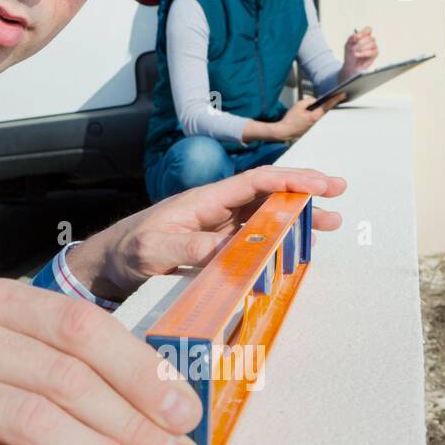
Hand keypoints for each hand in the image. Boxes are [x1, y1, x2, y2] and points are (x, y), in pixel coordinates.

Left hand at [70, 165, 346, 296]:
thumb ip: (191, 248)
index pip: (254, 182)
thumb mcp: (155, 250)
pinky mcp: (214, 247)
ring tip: (328, 224)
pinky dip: (277, 240)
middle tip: (338, 196)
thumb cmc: (127, 250)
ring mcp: (215, 228)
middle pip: (266, 195)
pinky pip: (252, 240)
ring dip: (296, 219)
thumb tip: (231, 248)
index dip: (289, 179)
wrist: (107, 264)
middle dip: (303, 193)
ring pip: (264, 217)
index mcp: (203, 200)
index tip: (320, 183)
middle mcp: (214, 210)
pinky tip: (295, 247)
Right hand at [274, 95, 339, 139]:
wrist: (285, 130)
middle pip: (327, 111)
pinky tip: (318, 111)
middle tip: (338, 97)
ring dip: (324, 109)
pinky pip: (319, 119)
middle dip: (331, 104)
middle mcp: (317, 122)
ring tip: (328, 102)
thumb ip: (309, 100)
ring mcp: (316, 126)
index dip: (336, 99)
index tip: (343, 94)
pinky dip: (320, 114)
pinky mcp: (313, 128)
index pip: (327, 106)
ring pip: (323, 115)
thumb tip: (315, 100)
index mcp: (315, 116)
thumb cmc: (290, 120)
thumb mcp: (299, 105)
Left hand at [342, 27, 377, 77]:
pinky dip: (364, 56)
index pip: (368, 29)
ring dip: (362, 49)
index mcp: (364, 36)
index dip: (363, 32)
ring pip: (372, 45)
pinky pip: (372, 54)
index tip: (356, 37)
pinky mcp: (375, 55)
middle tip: (352, 49)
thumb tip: (355, 35)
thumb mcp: (347, 45)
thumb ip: (351, 39)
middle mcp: (371, 41)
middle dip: (360, 43)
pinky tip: (359, 59)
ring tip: (355, 54)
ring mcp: (374, 48)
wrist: (350, 65)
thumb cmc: (350, 53)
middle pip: (370, 38)